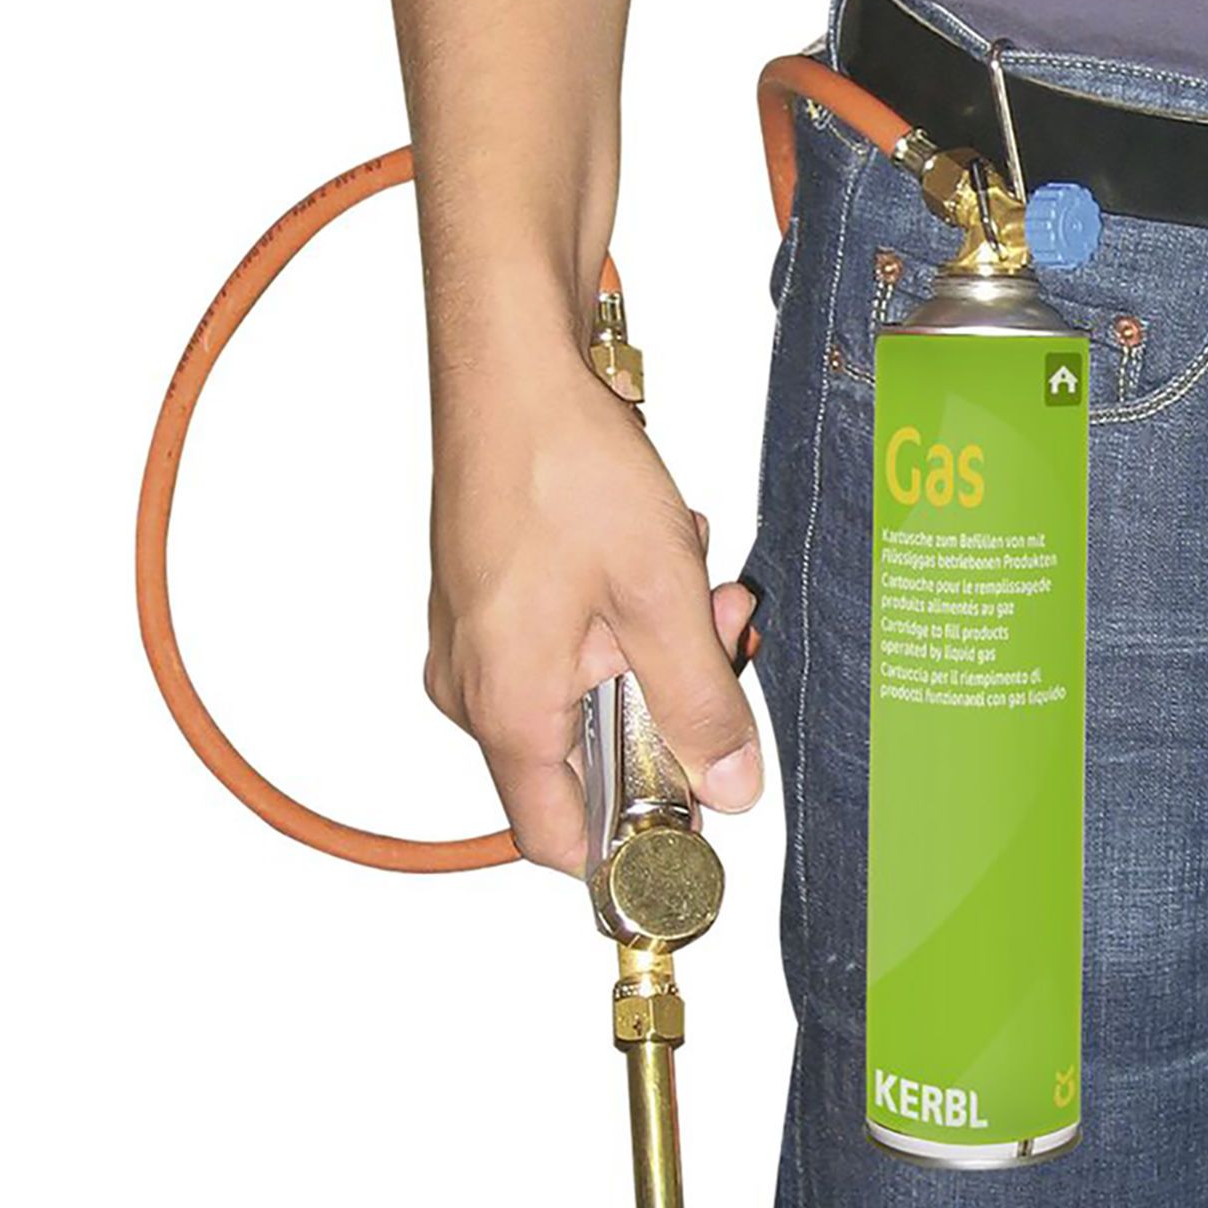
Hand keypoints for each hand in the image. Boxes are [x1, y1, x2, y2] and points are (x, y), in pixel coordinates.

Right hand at [425, 343, 760, 874]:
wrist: (511, 368)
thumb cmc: (560, 467)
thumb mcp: (661, 598)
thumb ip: (701, 706)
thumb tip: (731, 788)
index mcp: (506, 706)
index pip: (561, 839)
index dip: (636, 839)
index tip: (699, 811)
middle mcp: (476, 687)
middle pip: (592, 754)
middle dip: (673, 704)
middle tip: (721, 637)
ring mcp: (480, 643)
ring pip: (591, 689)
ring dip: (659, 645)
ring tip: (693, 575)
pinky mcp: (494, 602)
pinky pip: (571, 642)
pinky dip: (626, 613)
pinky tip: (654, 554)